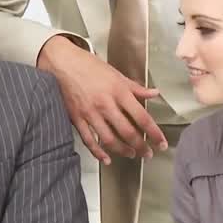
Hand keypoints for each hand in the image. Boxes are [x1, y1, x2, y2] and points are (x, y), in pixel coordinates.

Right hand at [37, 35, 167, 163]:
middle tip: (148, 153)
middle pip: (127, 132)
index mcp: (119, 91)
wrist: (62, 63)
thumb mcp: (116, 74)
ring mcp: (90, 113)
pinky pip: (89, 140)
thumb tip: (154, 93)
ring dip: (123, 150)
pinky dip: (98, 152)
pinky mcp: (76, 118)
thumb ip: (136, 88)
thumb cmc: (88, 65)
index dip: (154, 133)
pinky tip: (106, 159)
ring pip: (109, 139)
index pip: (142, 117)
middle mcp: (106, 104)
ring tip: (131, 154)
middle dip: (141, 146)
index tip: (161, 143)